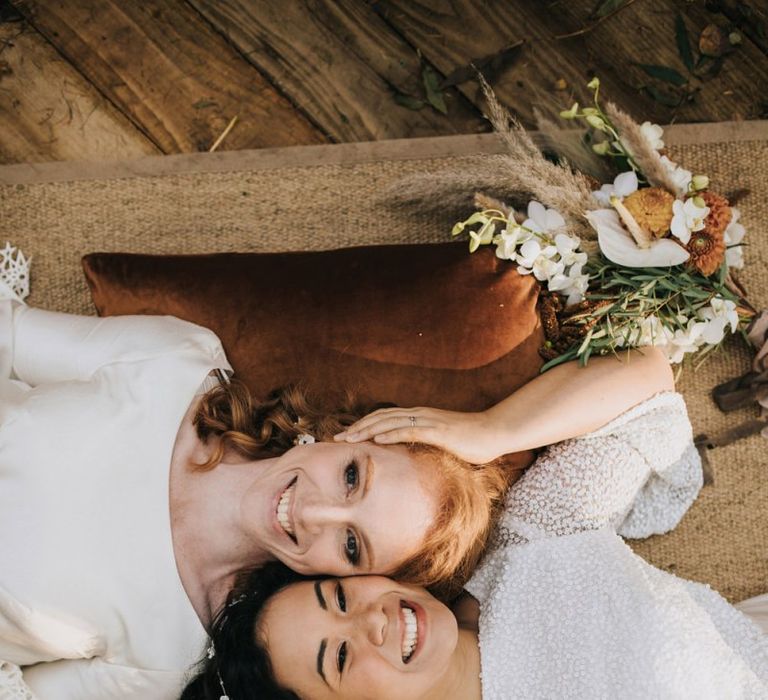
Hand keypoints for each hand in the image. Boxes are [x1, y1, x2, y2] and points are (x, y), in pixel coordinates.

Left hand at [334, 406, 504, 463]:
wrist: (494, 432)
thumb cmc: (471, 441)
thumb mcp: (443, 444)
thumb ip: (426, 447)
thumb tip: (412, 461)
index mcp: (419, 417)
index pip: (384, 418)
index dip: (363, 425)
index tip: (346, 436)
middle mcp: (419, 415)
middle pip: (380, 417)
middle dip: (357, 427)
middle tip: (336, 437)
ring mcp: (427, 420)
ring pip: (389, 421)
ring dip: (366, 429)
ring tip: (348, 438)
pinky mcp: (437, 430)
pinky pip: (409, 430)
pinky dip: (389, 433)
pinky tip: (375, 438)